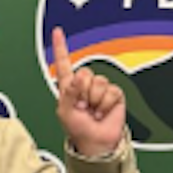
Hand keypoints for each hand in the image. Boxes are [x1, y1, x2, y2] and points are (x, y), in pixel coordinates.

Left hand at [53, 26, 125, 155]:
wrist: (96, 141)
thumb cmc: (78, 128)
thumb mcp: (65, 112)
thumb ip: (69, 93)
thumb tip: (78, 77)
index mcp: (68, 86)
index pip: (64, 64)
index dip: (61, 47)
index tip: (58, 31)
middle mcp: (84, 84)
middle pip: (84, 73)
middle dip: (82, 92)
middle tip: (82, 107)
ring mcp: (100, 88)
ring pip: (98, 82)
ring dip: (94, 101)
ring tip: (92, 111)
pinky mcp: (114, 94)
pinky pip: (111, 92)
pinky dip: (105, 105)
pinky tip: (102, 112)